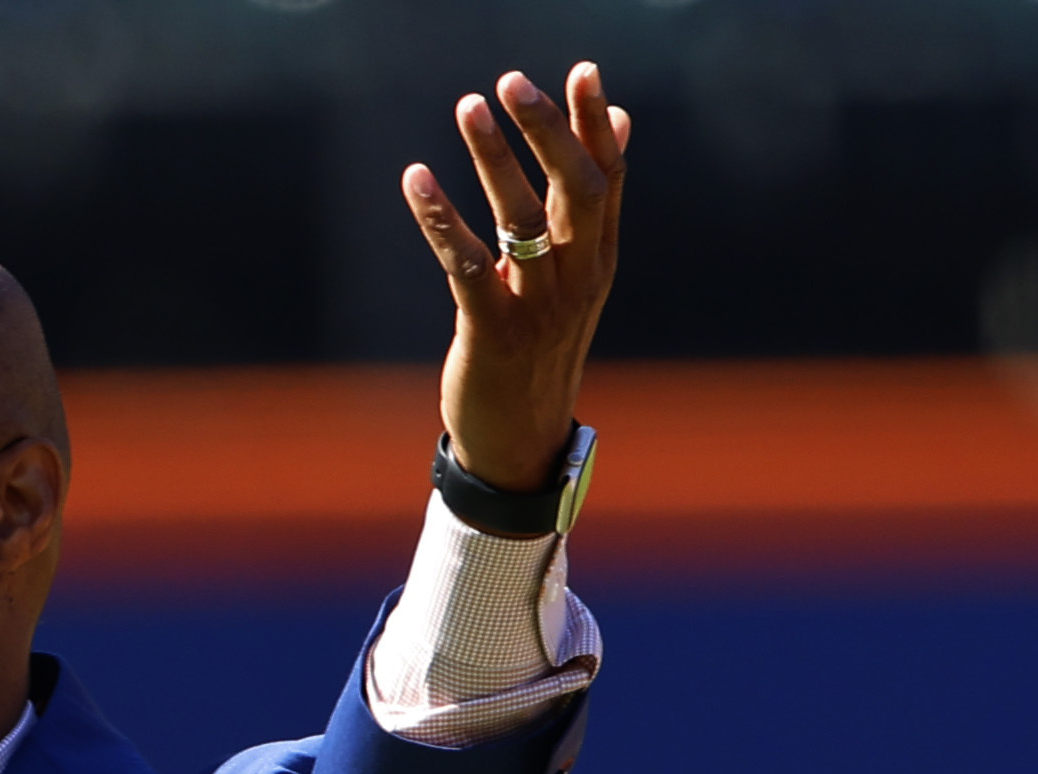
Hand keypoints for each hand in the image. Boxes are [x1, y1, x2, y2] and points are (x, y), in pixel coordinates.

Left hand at [404, 61, 632, 493]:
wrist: (521, 440)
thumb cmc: (542, 349)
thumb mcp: (576, 275)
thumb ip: (591, 204)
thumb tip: (621, 123)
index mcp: (599, 259)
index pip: (608, 177)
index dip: (595, 123)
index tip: (583, 69)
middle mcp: (579, 276)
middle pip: (576, 188)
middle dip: (548, 130)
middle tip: (514, 81)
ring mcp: (539, 306)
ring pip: (522, 218)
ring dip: (494, 158)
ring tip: (470, 107)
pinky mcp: (494, 331)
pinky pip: (466, 264)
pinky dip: (441, 218)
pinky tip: (417, 178)